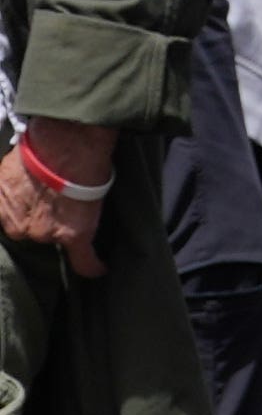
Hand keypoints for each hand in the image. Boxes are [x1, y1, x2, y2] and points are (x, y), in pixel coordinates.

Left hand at [0, 125, 108, 272]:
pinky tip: (99, 269)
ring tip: (76, 208)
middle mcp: (18, 226)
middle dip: (39, 220)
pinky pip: (83, 259)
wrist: (65, 145)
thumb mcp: (6, 169)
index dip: (22, 213)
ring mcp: (45, 233)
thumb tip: (17, 189)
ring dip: (62, 229)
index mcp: (0, 208)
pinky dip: (91, 265)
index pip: (10, 220)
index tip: (30, 210)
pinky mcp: (74, 235)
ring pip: (54, 239)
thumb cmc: (38, 149)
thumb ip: (6, 187)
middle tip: (54, 201)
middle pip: (29, 231)